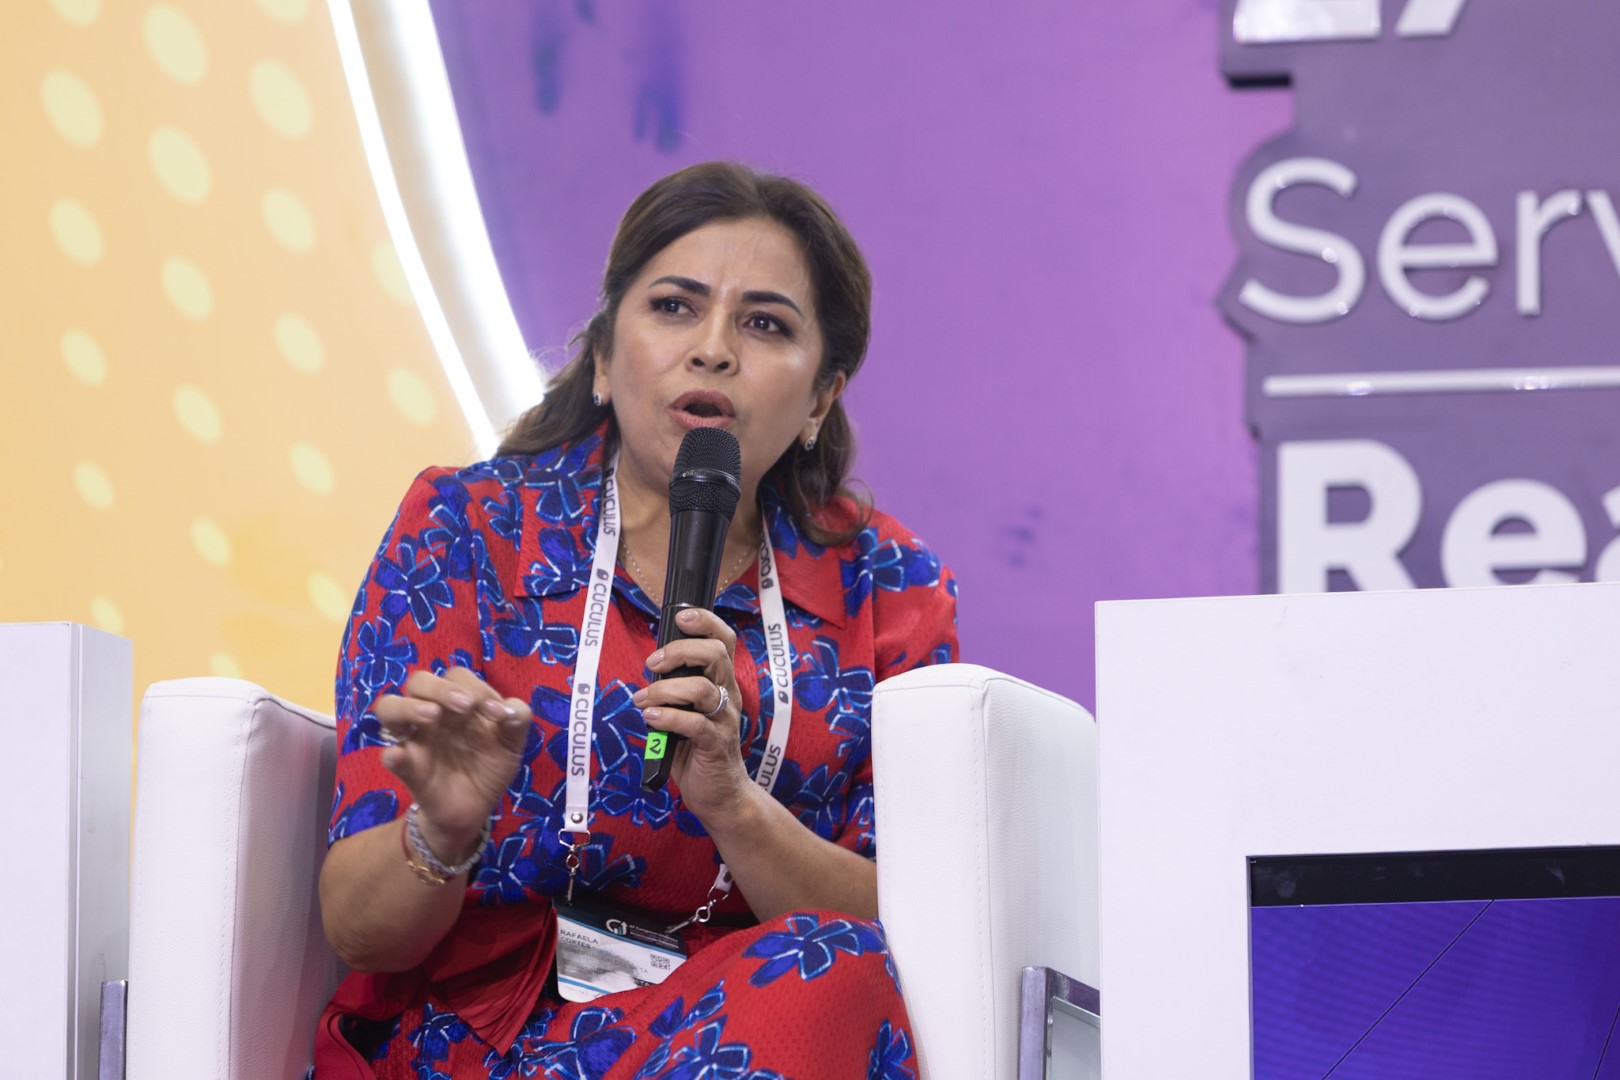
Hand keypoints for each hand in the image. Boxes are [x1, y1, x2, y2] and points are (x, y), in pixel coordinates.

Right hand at [374, 667, 531, 862]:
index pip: (456, 677)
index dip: (476, 687)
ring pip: (389, 707)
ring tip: (432, 715)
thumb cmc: (489, 765)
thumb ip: (517, 720)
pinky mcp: (407, 769)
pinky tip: (398, 756)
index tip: (495, 711)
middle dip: (441, 688)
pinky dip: (393, 755)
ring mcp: (414, 739)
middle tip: (465, 706)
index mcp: (456, 703)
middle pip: (419, 682)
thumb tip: (511, 709)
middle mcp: (431, 714)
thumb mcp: (511, 743)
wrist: (476, 808)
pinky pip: (391, 757)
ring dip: (409, 706)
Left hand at [634, 607, 753, 823]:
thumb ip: (674, 690)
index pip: (723, 640)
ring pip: (701, 688)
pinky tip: (650, 719)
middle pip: (715, 654)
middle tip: (653, 663)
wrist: (720, 796)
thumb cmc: (697, 751)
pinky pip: (693, 724)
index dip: (705, 621)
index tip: (680, 617)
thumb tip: (650, 671)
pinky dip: (667, 717)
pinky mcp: (716, 744)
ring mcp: (725, 720)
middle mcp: (729, 696)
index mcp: (722, 683)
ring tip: (643, 700)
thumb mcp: (686, 712)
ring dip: (663, 690)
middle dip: (679, 651)